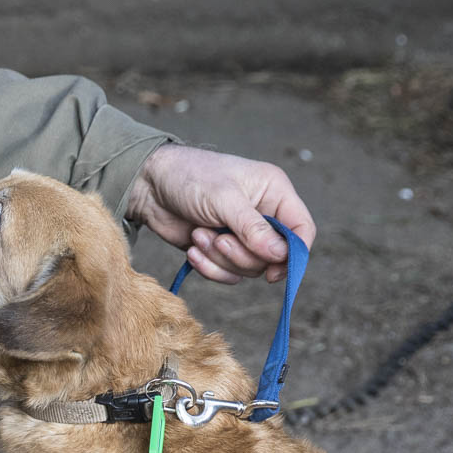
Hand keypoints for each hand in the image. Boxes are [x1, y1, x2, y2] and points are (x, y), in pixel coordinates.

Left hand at [126, 143, 315, 284]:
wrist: (150, 186)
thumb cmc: (190, 177)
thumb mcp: (224, 199)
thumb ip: (253, 228)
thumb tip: (281, 255)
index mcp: (275, 192)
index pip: (302, 229)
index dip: (294, 254)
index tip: (273, 270)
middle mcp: (263, 215)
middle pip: (274, 257)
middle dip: (242, 254)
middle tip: (218, 238)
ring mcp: (242, 235)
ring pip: (249, 269)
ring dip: (220, 259)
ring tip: (199, 236)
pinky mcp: (221, 251)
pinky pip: (228, 274)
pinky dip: (209, 267)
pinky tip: (192, 249)